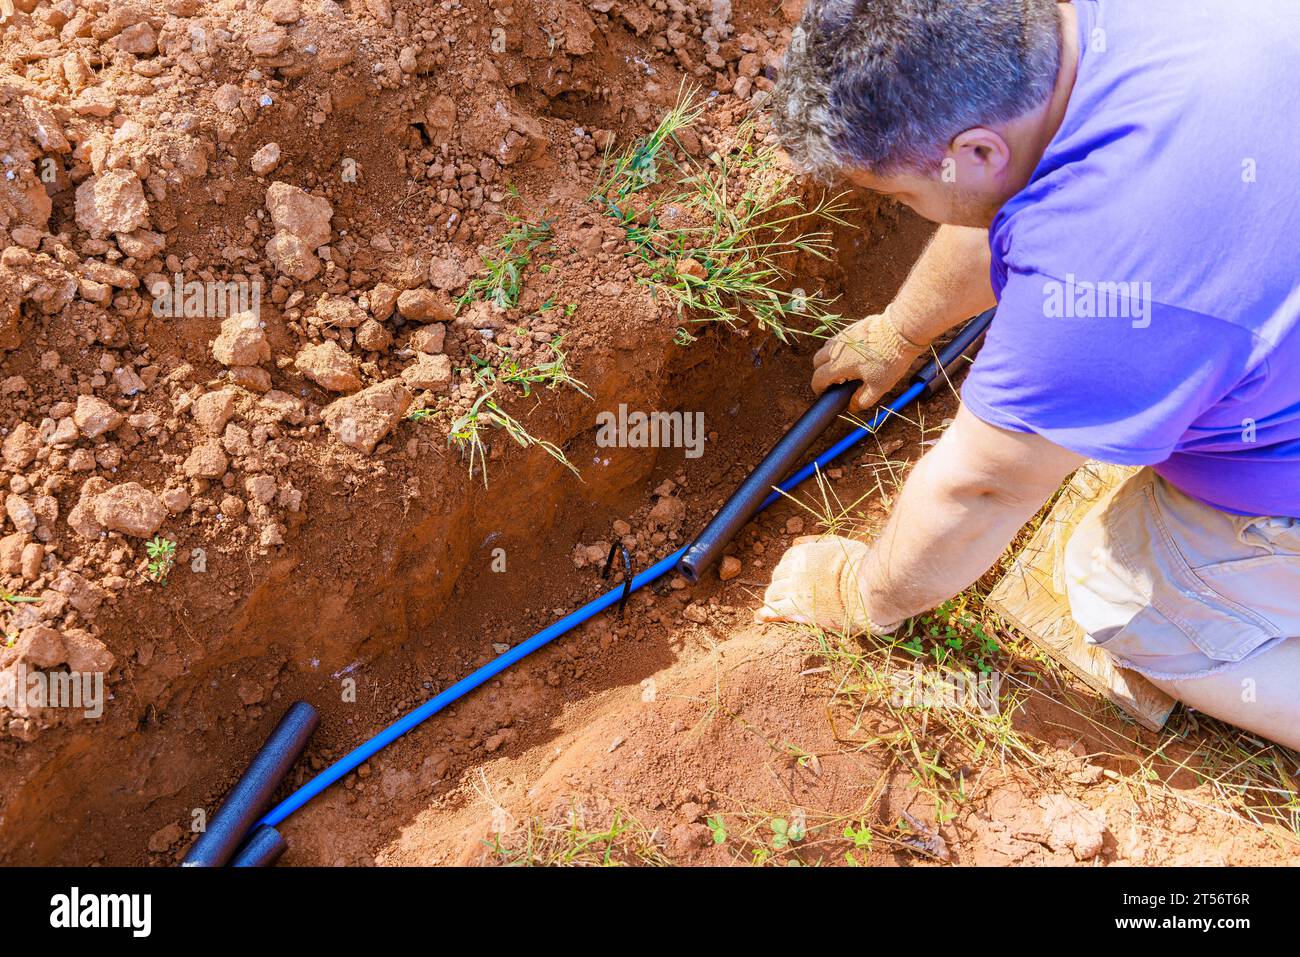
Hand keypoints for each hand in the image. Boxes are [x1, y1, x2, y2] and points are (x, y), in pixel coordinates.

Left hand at [756, 535, 897, 634]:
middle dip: (780, 582)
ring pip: (774, 591)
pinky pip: (776, 608)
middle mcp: (796, 568)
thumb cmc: (860, 564)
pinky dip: (769, 611)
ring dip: (774, 597)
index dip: (787, 567)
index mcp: (805, 552)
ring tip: (775, 604)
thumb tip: (797, 540)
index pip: (787, 558)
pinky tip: (764, 615)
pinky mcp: (798, 606)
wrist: (865, 586)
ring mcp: (795, 587)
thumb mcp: (839, 544)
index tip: (790, 575)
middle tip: (784, 592)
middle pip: (778, 575)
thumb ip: (818, 542)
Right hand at [811, 306, 927, 411]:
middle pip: (817, 360)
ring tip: (842, 365)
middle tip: (832, 379)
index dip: (818, 388)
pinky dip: (839, 347)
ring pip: (826, 347)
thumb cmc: (889, 360)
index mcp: (839, 365)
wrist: (900, 332)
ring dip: (828, 357)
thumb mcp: (878, 387)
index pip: (818, 378)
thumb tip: (853, 406)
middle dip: (820, 371)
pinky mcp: (852, 326)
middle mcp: (837, 349)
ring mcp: (844, 336)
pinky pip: (838, 337)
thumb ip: (863, 399)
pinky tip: (852, 351)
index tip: (823, 393)